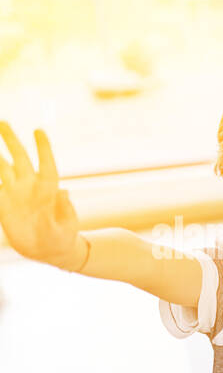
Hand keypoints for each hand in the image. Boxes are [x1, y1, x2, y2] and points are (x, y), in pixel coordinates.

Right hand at [0, 122, 83, 268]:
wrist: (49, 250)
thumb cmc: (63, 238)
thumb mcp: (67, 227)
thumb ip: (64, 211)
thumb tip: (65, 192)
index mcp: (48, 190)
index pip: (46, 165)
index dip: (43, 148)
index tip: (39, 131)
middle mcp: (30, 187)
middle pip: (20, 159)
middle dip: (11, 140)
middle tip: (3, 122)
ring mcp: (15, 193)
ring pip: (3, 167)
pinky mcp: (4, 202)